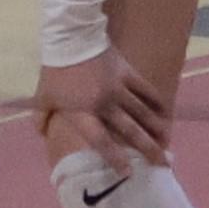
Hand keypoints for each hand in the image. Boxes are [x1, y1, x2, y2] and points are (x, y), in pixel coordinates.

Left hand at [34, 46, 169, 171]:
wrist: (69, 35)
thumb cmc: (56, 68)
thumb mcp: (44, 94)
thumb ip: (41, 116)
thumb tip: (41, 135)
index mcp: (84, 111)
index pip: (101, 140)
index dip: (115, 157)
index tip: (129, 172)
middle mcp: (104, 103)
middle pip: (131, 130)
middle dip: (148, 149)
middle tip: (163, 164)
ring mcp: (118, 87)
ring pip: (143, 112)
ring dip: (157, 129)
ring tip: (167, 143)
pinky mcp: (127, 72)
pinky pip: (146, 90)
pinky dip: (156, 102)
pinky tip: (165, 113)